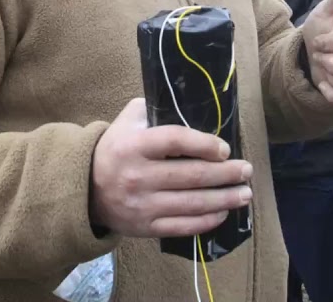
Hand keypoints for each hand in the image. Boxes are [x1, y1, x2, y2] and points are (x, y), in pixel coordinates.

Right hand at [90, 98, 252, 237]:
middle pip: (191, 175)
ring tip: (245, 193)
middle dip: (226, 174)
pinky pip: (182, 226)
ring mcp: (142, 206)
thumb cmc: (115, 149)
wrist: (85, 189)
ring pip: (192, 203)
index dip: (204, 144)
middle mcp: (138, 176)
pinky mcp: (145, 228)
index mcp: (134, 146)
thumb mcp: (127, 121)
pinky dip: (207, 220)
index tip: (225, 149)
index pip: (176, 141)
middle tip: (247, 170)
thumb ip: (154, 109)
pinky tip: (224, 212)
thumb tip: (191, 103)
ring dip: (224, 199)